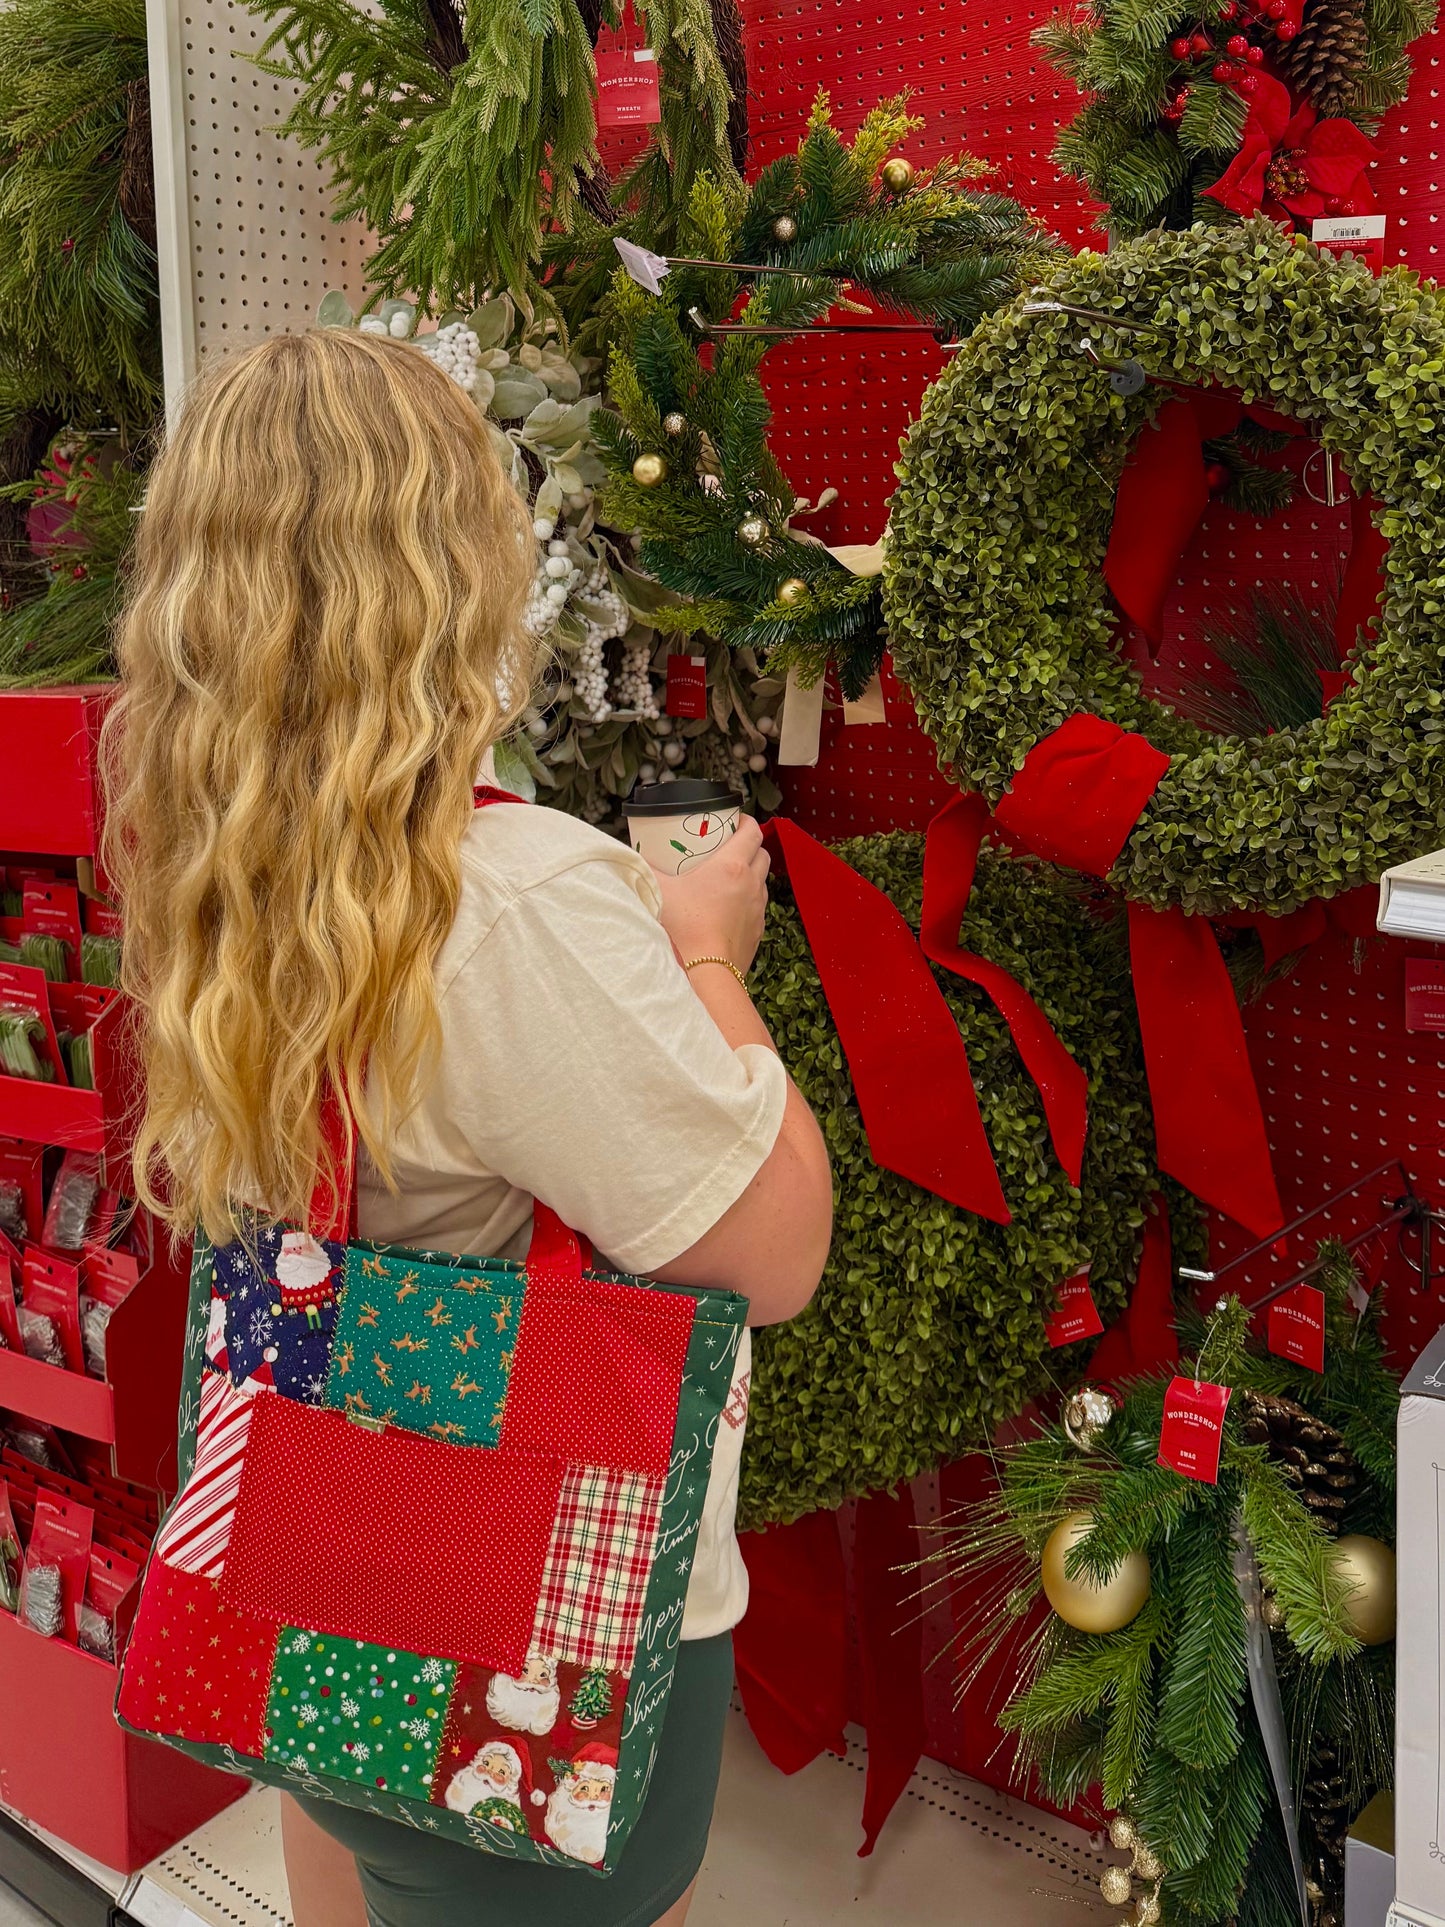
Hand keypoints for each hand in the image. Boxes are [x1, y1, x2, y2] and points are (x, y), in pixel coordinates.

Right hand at [653, 817, 770, 975]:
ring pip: (762, 879)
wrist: (705, 973)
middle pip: (761, 852)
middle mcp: (751, 883)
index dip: (745, 820)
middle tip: (728, 846)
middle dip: (749, 845)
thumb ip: (644, 870)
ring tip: (727, 877)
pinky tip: (728, 907)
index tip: (733, 820)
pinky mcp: (757, 930)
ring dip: (750, 873)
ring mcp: (757, 907)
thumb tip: (629, 857)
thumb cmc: (684, 929)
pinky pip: (757, 906)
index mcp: (731, 866)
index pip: (752, 831)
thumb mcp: (658, 892)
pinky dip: (748, 900)